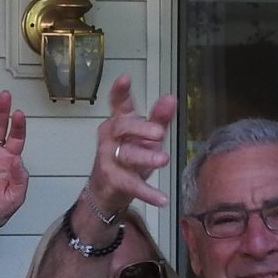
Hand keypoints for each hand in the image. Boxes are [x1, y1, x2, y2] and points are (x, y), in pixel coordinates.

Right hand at [86, 74, 176, 215]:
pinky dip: (148, 193)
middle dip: (140, 128)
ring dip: (145, 157)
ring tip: (164, 160)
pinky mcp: (113, 181)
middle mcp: (110, 138)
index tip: (125, 78)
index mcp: (119, 123)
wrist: (106, 192)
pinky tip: (163, 199)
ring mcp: (109, 160)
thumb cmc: (128, 158)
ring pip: (127, 155)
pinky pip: (131, 185)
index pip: (118, 105)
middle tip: (159, 133)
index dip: (120, 91)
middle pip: (122, 127)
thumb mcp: (146, 137)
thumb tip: (171, 98)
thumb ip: (159, 118)